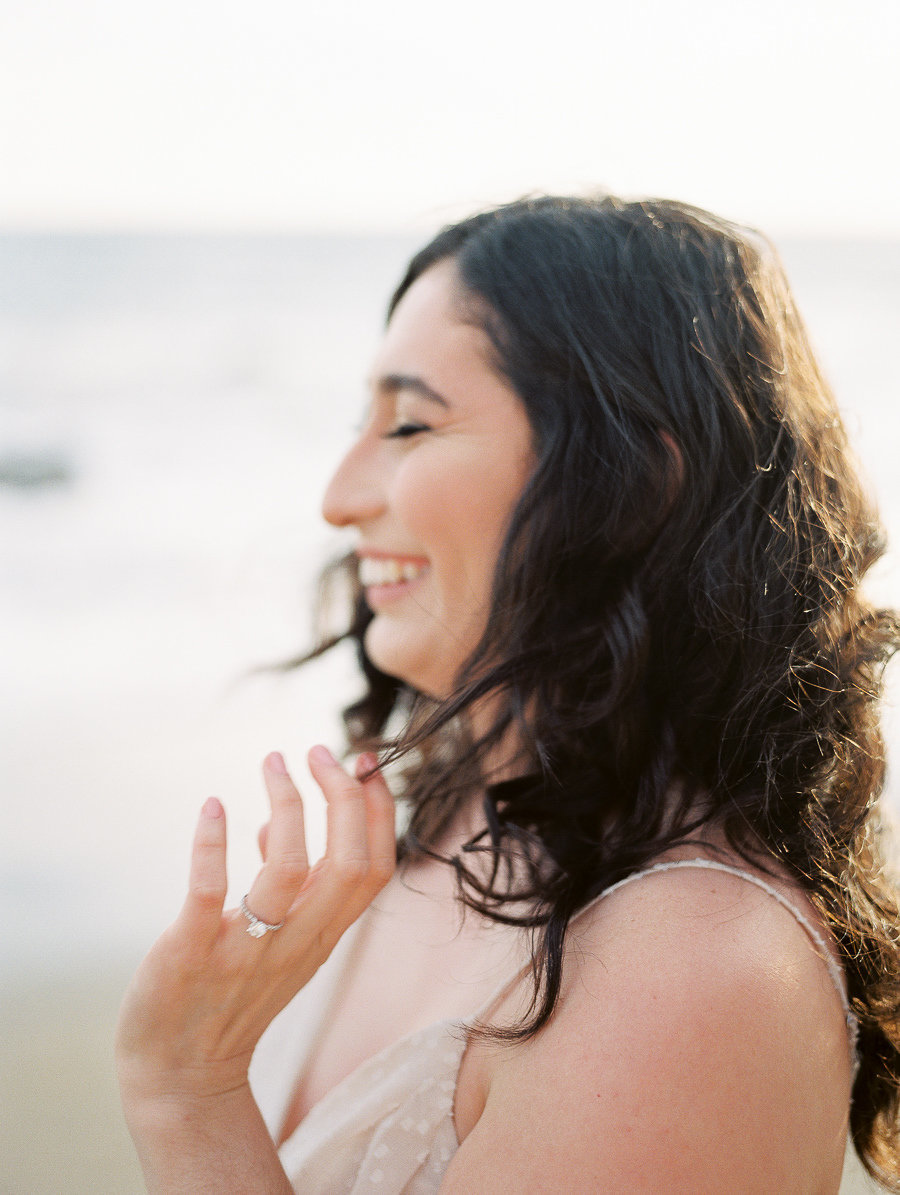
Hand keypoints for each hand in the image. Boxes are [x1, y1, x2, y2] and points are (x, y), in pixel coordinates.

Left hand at [116, 746, 394, 1115]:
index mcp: (325, 934)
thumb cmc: (233, 995)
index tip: (364, 762)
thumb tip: (280, 821)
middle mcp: (298, 941)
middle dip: (343, 796)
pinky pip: (210, 891)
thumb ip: (292, 884)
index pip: (377, 867)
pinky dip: (213, 843)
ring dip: (287, 806)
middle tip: (320, 750)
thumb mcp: (281, 940)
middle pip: (349, 863)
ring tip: (274, 761)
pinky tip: (212, 805)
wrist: (181, 1073)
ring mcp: (247, 948)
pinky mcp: (192, 952)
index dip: (380, 809)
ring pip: (289, 870)